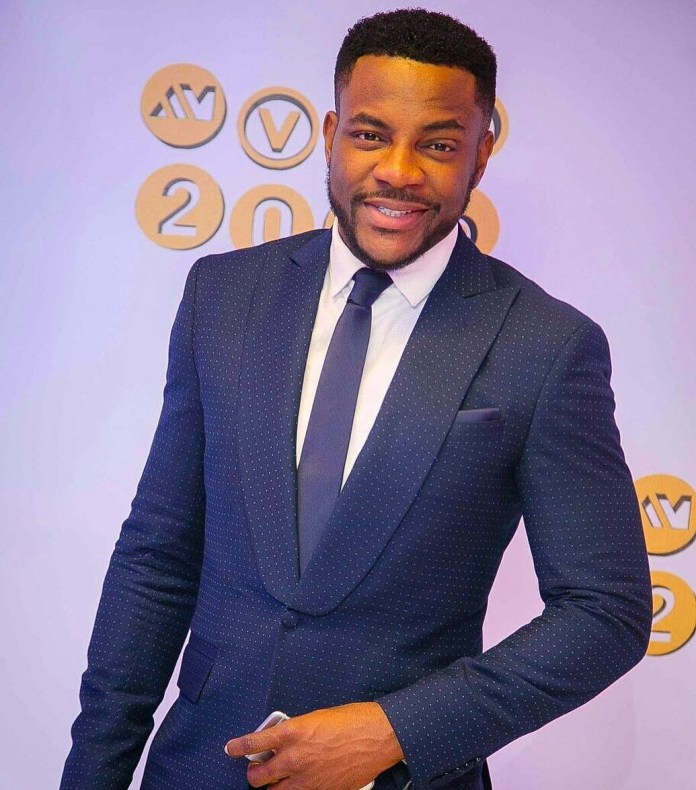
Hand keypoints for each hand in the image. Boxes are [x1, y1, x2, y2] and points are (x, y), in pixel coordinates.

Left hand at [224, 701, 404, 788]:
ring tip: (273, 781)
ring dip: (271, 787)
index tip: (231, 748)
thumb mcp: (316, 717)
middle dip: (254, 774)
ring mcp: (307, 779)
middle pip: (259, 776)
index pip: (254, 742)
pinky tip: (298, 785)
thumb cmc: (352, 720)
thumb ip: (296, 731)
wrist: (377, 736)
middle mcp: (294, 758)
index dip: (239, 747)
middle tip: (256, 769)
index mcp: (292, 732)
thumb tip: (284, 741)